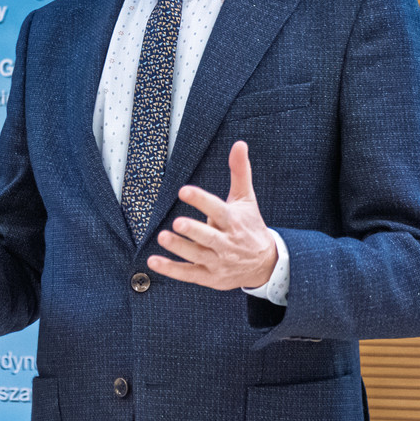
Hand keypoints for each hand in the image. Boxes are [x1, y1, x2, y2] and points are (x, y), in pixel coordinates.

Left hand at [148, 141, 277, 290]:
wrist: (265, 264)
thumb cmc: (250, 226)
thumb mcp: (246, 199)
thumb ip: (240, 172)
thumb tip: (239, 143)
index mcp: (234, 221)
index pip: (218, 210)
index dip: (201, 200)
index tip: (184, 190)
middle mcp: (227, 243)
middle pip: (209, 237)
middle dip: (194, 231)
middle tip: (178, 223)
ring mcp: (218, 261)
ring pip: (197, 255)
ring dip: (179, 248)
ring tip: (162, 237)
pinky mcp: (210, 276)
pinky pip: (189, 273)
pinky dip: (171, 269)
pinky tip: (153, 262)